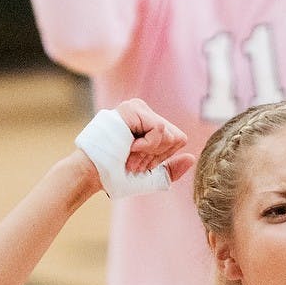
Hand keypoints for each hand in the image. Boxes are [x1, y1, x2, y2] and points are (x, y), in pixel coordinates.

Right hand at [74, 99, 194, 198]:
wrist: (93, 174)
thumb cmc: (117, 176)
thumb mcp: (151, 176)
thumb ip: (172, 170)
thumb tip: (191, 158)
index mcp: (149, 124)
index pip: (177, 140)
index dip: (162, 158)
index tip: (139, 164)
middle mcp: (145, 112)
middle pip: (176, 137)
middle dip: (157, 157)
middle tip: (132, 161)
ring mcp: (138, 108)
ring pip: (169, 135)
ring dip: (149, 153)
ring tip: (128, 155)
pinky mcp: (133, 108)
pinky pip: (160, 130)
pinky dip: (147, 146)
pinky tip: (129, 147)